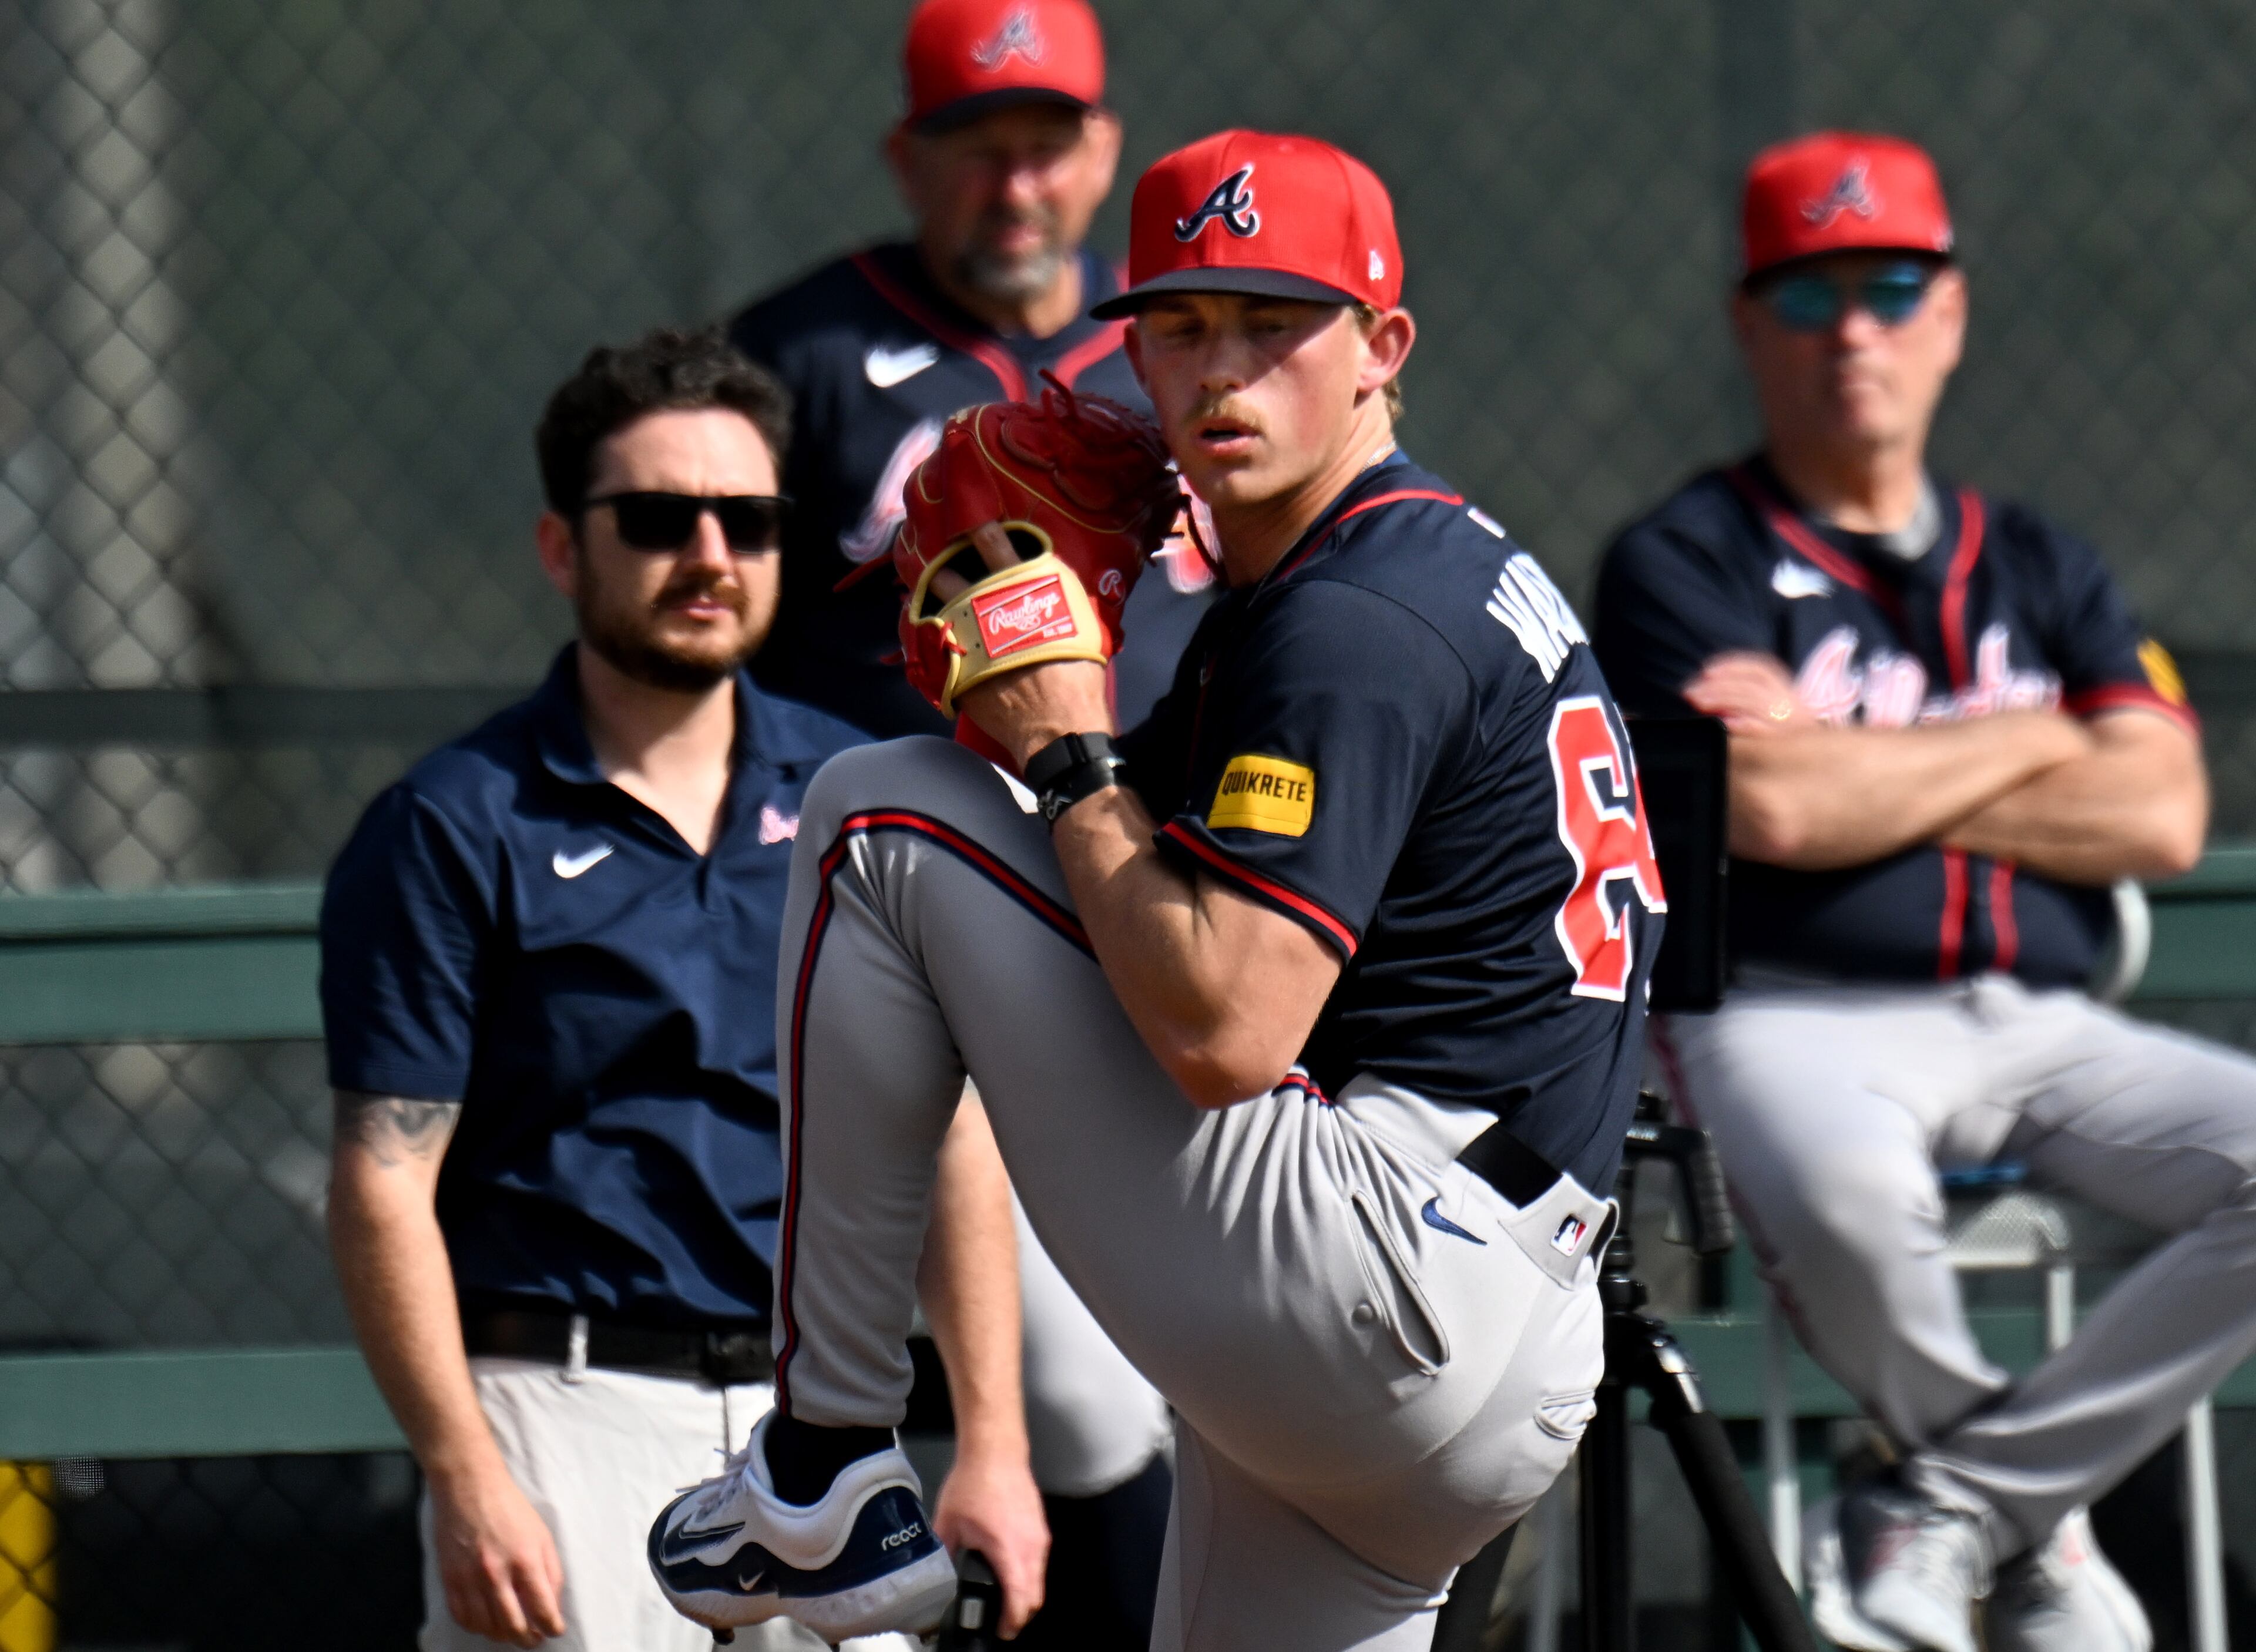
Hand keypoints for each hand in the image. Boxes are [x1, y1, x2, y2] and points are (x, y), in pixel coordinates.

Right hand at [426, 1456, 566, 1646]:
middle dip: (527, 1639)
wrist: (469, 1488)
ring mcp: (470, 1578)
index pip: (543, 1609)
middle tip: (534, 1640)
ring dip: (502, 1636)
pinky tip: (486, 1624)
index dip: (552, 1627)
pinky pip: (462, 1617)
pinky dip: (476, 1627)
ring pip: (486, 1627)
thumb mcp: (542, 1535)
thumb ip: (551, 1572)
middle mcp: (497, 1573)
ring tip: (512, 1634)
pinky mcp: (450, 1579)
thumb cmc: (510, 1509)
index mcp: (526, 1560)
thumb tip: (552, 1604)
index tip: (554, 1630)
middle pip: (513, 1626)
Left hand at [931, 1442, 1049, 1638]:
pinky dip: (1029, 1575)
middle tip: (1001, 1624)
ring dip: (1026, 1595)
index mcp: (1008, 1549)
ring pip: (1040, 1580)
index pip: (1019, 1599)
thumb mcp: (948, 1522)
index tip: (1001, 1632)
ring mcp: (1039, 1536)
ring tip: (1005, 1601)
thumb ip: (944, 1553)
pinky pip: (1040, 1562)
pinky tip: (1011, 1572)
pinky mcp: (1041, 1528)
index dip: (1011, 1622)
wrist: (996, 1450)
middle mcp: (1031, 1546)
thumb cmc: (974, 1482)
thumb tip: (935, 1577)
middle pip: (1035, 1596)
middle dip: (1020, 1615)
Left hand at [939, 522, 1115, 766]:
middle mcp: (986, 601)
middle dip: (947, 564)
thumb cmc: (1078, 675)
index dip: (981, 531)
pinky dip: (933, 637)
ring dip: (935, 597)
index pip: (994, 542)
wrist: (1058, 724)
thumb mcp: (1079, 623)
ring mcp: (964, 632)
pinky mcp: (952, 664)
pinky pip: (932, 642)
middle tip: (946, 563)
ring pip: (935, 602)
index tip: (973, 526)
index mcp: (1023, 583)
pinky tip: (935, 638)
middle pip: (951, 570)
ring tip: (936, 597)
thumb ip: (1056, 596)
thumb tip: (1045, 585)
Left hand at [1684, 651, 1816, 735]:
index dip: (1732, 667)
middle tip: (1690, 693)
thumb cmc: (1788, 733)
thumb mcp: (1774, 708)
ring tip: (1699, 703)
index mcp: (1787, 691)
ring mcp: (1789, 722)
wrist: (1823, 759)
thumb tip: (1709, 692)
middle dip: (1717, 687)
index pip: (1760, 670)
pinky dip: (1744, 724)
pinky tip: (1725, 723)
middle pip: (1749, 687)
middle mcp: (1790, 703)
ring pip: (1753, 703)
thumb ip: (1747, 697)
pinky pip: (1764, 730)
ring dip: (1723, 700)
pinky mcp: (1785, 742)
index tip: (1706, 671)